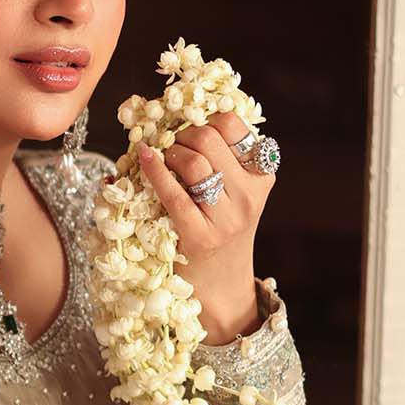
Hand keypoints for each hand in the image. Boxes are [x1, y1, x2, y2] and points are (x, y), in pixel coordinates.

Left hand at [135, 111, 276, 339]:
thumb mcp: (233, 195)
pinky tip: (144, 159)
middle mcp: (249, 195)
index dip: (203, 117)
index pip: (232, 125)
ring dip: (168, 152)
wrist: (221, 287)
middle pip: (209, 138)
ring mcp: (227, 218)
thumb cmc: (220, 233)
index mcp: (260, 177)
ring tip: (161, 160)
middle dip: (180, 134)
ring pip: (193, 161)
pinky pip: (174, 193)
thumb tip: (172, 119)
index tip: (188, 126)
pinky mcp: (200, 236)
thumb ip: (220, 160)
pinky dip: (154, 171)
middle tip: (168, 145)